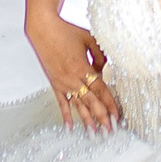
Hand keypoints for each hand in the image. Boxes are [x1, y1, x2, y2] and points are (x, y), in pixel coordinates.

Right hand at [30, 15, 120, 131]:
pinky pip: (61, 102)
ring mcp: (62, 82)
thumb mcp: (89, 39)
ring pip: (77, 105)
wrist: (43, 28)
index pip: (101, 90)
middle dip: (101, 117)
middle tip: (110, 130)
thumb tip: (104, 71)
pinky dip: (66, 114)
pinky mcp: (54, 83)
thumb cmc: (66, 30)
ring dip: (86, 119)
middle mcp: (72, 78)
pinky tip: (70, 126)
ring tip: (94, 133)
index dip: (110, 104)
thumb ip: (100, 56)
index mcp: (82, 67)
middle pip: (90, 101)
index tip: (117, 116)